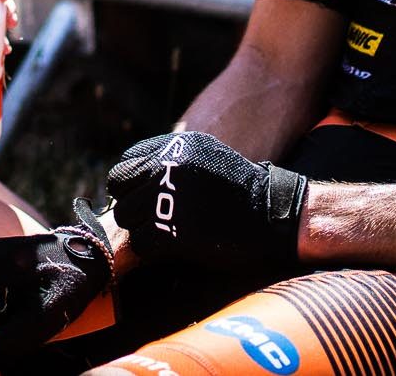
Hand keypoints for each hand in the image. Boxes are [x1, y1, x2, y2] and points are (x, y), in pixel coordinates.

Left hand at [103, 131, 306, 270]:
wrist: (275, 215)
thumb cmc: (241, 190)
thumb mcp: (205, 156)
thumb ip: (169, 160)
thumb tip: (132, 173)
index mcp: (173, 147)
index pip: (125, 165)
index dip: (130, 185)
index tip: (143, 198)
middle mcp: (166, 167)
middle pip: (120, 189)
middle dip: (131, 205)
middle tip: (150, 219)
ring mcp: (167, 198)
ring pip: (125, 217)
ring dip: (140, 228)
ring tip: (163, 233)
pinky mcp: (173, 230)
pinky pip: (140, 242)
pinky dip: (151, 249)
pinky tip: (170, 248)